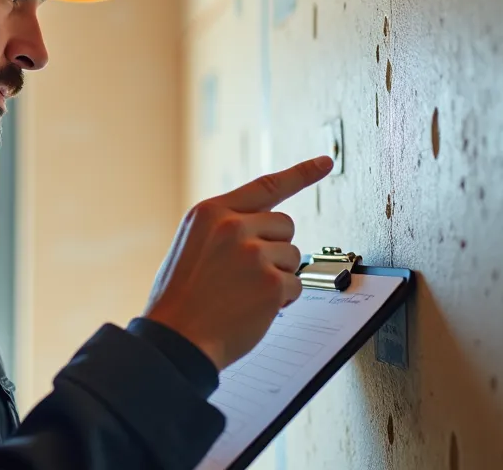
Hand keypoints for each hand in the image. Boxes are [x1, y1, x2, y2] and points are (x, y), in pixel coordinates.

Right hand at [142, 156, 334, 369]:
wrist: (176, 340)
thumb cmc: (180, 299)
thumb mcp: (191, 246)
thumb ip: (225, 229)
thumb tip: (263, 229)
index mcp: (210, 212)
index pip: (266, 186)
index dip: (301, 173)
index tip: (326, 162)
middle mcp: (233, 226)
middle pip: (285, 224)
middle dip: (276, 248)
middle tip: (248, 274)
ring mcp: (254, 253)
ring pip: (292, 256)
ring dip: (278, 276)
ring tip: (243, 294)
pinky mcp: (271, 283)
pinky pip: (296, 285)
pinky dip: (282, 300)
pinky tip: (253, 309)